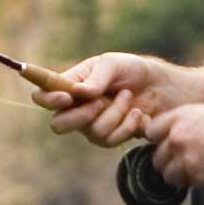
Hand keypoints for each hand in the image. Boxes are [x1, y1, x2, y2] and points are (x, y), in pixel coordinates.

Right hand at [38, 53, 188, 147]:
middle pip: (58, 124)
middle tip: (99, 102)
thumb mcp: (114, 64)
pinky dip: (127, 125)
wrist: (161, 88)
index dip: (48, 99)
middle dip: (80, 116)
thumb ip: (96, 77)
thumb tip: (80, 93)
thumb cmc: (133, 70)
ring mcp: (91, 125)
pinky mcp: (109, 138)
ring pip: (91, 131)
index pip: (42, 95)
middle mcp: (75, 108)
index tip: (67, 97)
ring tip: (128, 97)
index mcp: (69, 85)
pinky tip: (138, 114)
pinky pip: (110, 140)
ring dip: (114, 113)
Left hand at [144, 102, 203, 190]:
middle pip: (156, 156)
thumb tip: (170, 135)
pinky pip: (184, 183)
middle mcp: (177, 137)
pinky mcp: (196, 176)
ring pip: (166, 174)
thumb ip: (184, 124)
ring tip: (194, 170)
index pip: (151, 132)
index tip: (167, 144)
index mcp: (179, 118)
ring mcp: (185, 158)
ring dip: (177, 174)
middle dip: (167, 160)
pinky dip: (193, 181)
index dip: (158, 140)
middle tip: (183, 161)